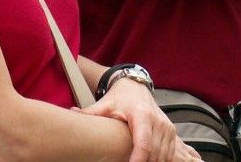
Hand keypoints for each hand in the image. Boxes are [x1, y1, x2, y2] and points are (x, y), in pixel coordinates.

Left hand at [76, 78, 199, 161]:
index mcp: (141, 115)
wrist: (136, 87)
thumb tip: (70, 112)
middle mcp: (157, 121)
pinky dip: (160, 161)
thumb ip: (89, 112)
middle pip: (154, 154)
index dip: (137, 161)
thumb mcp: (104, 105)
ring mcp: (166, 127)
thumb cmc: (120, 98)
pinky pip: (168, 154)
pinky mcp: (170, 131)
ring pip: (163, 156)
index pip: (143, 143)